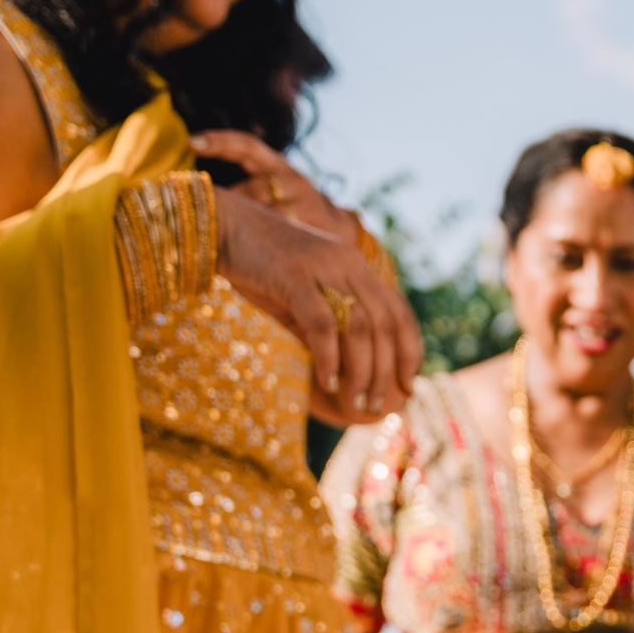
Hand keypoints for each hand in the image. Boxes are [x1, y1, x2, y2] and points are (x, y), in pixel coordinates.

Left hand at [191, 129, 363, 247]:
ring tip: (249, 239)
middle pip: (252, 187)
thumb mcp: (272, 190)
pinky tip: (262, 246)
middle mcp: (290, 176)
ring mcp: (303, 198)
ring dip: (254, 225)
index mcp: (276, 163)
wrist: (339, 229)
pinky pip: (281, 228)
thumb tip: (198, 192)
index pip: (246, 144)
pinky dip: (268, 238)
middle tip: (229, 224)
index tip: (192, 142)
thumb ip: (245, 188)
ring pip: (266, 210)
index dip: (220, 141)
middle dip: (237, 207)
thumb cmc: (290, 211)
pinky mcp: (312, 219)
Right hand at [214, 186, 420, 423]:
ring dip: (362, 371)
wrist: (223, 227)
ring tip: (357, 402)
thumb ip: (325, 330)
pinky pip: (322, 324)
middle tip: (379, 406)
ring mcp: (323, 268)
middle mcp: (348, 265)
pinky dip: (328, 357)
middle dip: (386, 371)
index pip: (398, 313)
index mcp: (356, 267)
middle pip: (383, 326)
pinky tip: (326, 383)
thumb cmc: (260, 267)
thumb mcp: (302, 300)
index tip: (409, 385)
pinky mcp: (294, 276)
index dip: (410, 351)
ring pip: (359, 327)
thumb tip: (342, 374)